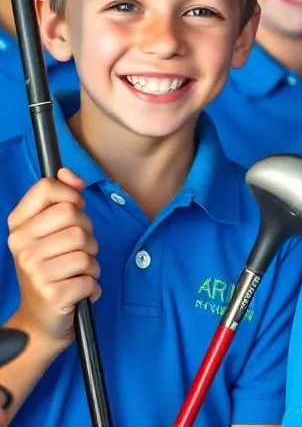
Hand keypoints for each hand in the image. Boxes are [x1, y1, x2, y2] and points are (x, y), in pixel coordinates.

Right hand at [6, 170, 99, 351]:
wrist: (40, 320)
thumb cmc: (52, 270)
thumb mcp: (51, 233)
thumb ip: (62, 199)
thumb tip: (69, 173)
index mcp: (17, 227)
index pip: (47, 188)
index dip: (71, 196)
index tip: (74, 210)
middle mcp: (21, 246)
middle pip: (76, 218)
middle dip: (87, 235)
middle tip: (76, 253)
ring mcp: (34, 270)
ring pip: (87, 247)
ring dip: (91, 262)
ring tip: (75, 273)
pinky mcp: (53, 293)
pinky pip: (91, 275)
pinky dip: (92, 285)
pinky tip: (77, 291)